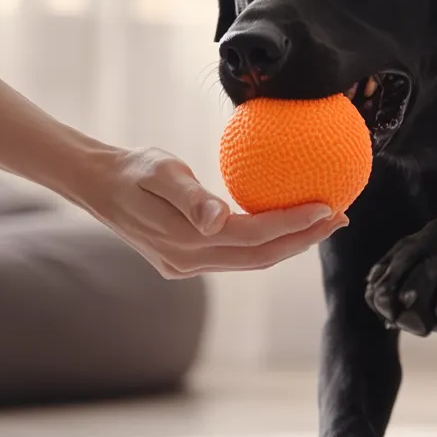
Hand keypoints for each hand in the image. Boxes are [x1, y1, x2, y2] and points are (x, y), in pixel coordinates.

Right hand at [78, 146, 346, 278]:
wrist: (96, 186)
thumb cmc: (132, 168)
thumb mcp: (159, 170)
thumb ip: (188, 195)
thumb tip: (218, 218)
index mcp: (187, 240)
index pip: (255, 236)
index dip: (294, 225)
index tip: (328, 206)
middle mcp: (190, 261)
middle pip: (261, 257)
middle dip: (304, 240)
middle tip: (340, 217)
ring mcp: (186, 267)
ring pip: (251, 260)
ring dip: (289, 244)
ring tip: (323, 221)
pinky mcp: (185, 264)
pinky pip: (236, 255)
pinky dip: (265, 242)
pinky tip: (284, 221)